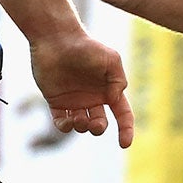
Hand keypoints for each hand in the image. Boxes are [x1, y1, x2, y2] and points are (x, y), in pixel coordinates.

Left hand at [30, 29, 134, 148]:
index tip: (124, 144)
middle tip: (94, 124)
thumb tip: (114, 101)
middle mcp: (92, 98)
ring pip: (81, 125)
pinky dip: (65, 127)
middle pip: (100, 124)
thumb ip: (118, 81)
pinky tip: (67, 121)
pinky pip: (61, 122)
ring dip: (82, 127)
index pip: (122, 114)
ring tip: (78, 118)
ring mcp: (74, 101)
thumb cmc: (85, 46)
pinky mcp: (56, 101)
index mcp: (108, 90)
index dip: (126, 130)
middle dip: (98, 128)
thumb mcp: (111, 59)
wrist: (56, 39)